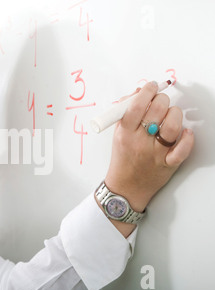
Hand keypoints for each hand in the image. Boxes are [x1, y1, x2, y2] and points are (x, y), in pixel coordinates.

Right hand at [104, 81, 193, 213]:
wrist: (125, 187)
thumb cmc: (122, 158)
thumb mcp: (117, 134)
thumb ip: (125, 113)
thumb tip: (138, 93)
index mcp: (124, 133)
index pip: (136, 105)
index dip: (146, 91)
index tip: (151, 86)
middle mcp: (139, 142)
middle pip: (156, 111)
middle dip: (161, 100)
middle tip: (160, 101)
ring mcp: (155, 154)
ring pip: (172, 126)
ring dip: (174, 115)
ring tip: (170, 115)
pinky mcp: (168, 164)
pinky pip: (182, 150)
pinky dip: (187, 139)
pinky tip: (185, 133)